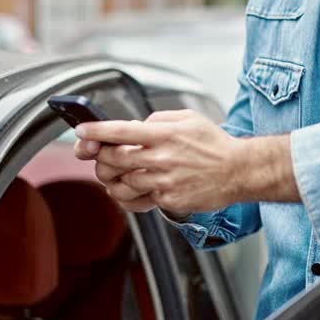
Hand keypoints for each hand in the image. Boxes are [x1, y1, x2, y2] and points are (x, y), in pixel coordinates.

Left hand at [74, 110, 246, 214]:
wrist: (238, 171)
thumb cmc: (214, 144)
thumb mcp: (188, 119)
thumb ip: (158, 119)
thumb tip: (136, 126)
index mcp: (164, 134)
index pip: (120, 131)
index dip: (95, 131)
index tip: (80, 131)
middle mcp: (161, 158)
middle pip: (113, 159)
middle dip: (99, 157)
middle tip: (100, 155)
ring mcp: (163, 182)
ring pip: (121, 183)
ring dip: (113, 178)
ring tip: (119, 173)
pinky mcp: (168, 200)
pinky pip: (137, 200)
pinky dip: (130, 195)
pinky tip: (135, 188)